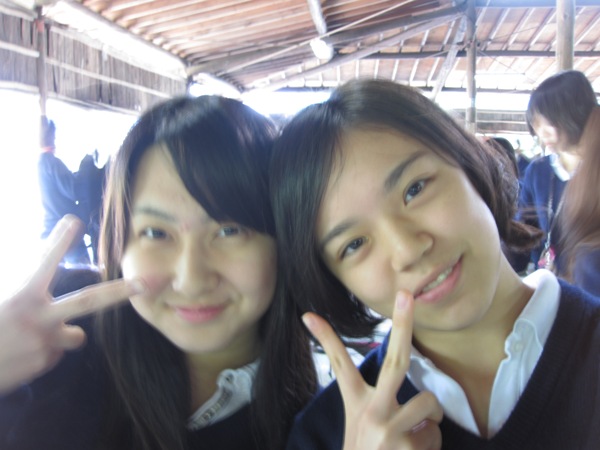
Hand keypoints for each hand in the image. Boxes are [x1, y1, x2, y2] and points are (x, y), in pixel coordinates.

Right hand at [0, 215, 144, 394]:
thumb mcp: (3, 300)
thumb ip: (23, 288)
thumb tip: (40, 274)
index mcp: (20, 297)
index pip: (43, 262)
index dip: (58, 241)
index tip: (73, 221)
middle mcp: (37, 317)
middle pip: (89, 300)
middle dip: (120, 291)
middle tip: (144, 283)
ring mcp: (45, 341)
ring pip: (76, 334)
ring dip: (67, 334)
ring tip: (34, 339)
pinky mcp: (45, 362)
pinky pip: (56, 352)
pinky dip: (45, 351)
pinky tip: (22, 355)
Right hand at [302, 290, 442, 449]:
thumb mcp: (359, 426)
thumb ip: (376, 403)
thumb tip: (405, 397)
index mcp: (355, 404)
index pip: (338, 364)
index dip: (326, 338)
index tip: (309, 315)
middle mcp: (371, 412)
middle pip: (396, 360)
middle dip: (403, 324)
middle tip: (407, 295)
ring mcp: (390, 429)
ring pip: (429, 404)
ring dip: (429, 420)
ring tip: (412, 436)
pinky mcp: (407, 447)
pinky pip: (434, 434)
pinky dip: (429, 444)